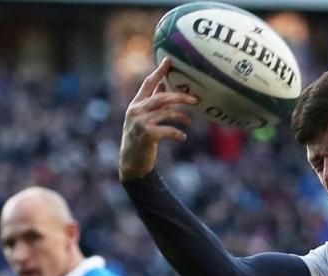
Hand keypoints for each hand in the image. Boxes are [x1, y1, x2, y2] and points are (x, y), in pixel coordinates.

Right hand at [119, 56, 196, 180]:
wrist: (132, 163)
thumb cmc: (141, 139)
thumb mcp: (143, 119)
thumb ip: (152, 103)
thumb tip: (163, 86)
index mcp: (136, 104)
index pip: (148, 83)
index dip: (159, 71)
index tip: (169, 60)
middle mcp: (136, 110)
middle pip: (162, 97)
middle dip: (180, 96)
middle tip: (195, 99)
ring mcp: (140, 122)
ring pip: (166, 112)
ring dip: (181, 116)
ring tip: (189, 121)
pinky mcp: (146, 135)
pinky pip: (168, 130)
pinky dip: (178, 133)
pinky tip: (183, 137)